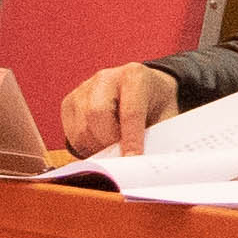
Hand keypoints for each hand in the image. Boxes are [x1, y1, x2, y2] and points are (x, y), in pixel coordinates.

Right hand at [53, 62, 187, 158]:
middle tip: (120, 158)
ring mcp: (84, 89)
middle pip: (97, 114)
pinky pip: (71, 133)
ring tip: (113, 152)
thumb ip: (159, 135)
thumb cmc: (155, 104)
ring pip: (81, 127)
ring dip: (96, 148)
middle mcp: (105, 78)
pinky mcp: (70, 103)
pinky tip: (100, 146)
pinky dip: (85, 147)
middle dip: (108, 143)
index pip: (130, 112)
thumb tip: (148, 161)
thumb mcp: (167, 115)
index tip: (132, 160)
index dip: (131, 140)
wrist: (143, 88)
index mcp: (134, 76)